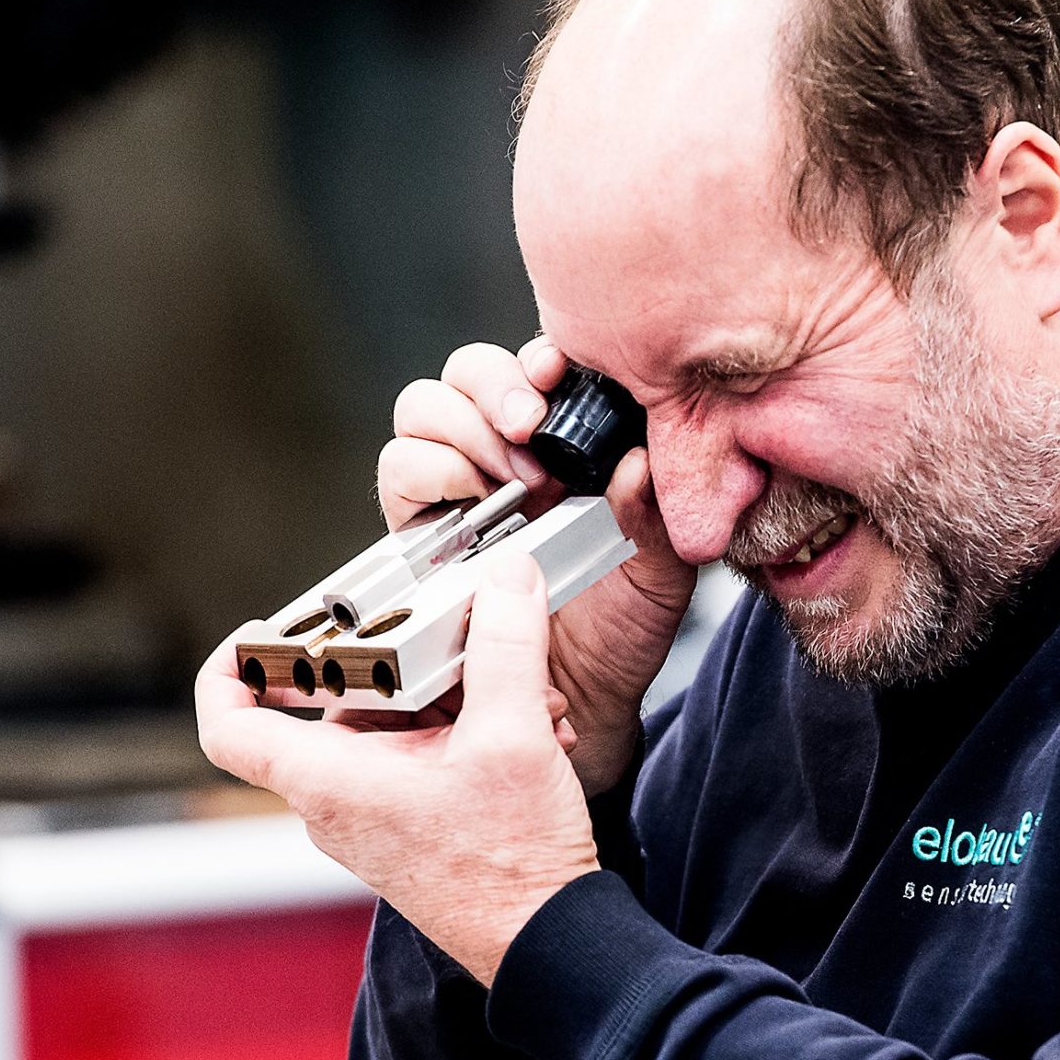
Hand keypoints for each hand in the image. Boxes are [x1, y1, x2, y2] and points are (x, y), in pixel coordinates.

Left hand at [196, 553, 597, 984]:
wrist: (547, 940)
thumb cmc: (512, 866)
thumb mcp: (513, 735)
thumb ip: (506, 646)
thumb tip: (505, 581)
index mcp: (330, 781)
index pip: (228, 724)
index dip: (230, 666)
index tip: (260, 630)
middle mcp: (338, 802)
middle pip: (337, 701)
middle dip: (406, 659)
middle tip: (457, 632)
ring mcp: (374, 816)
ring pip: (392, 723)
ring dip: (457, 693)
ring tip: (524, 690)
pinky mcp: (410, 825)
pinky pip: (419, 754)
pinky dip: (466, 728)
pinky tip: (533, 725)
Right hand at [381, 337, 694, 793]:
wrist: (581, 700)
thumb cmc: (624, 627)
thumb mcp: (662, 571)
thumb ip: (651, 513)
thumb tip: (636, 461)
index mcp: (565, 441)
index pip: (532, 366)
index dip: (534, 359)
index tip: (555, 373)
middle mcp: (504, 452)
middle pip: (464, 372)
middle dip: (492, 387)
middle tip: (528, 430)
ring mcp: (457, 488)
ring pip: (422, 411)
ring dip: (461, 430)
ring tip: (506, 479)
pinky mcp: (420, 530)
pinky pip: (397, 471)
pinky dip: (428, 473)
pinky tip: (473, 506)